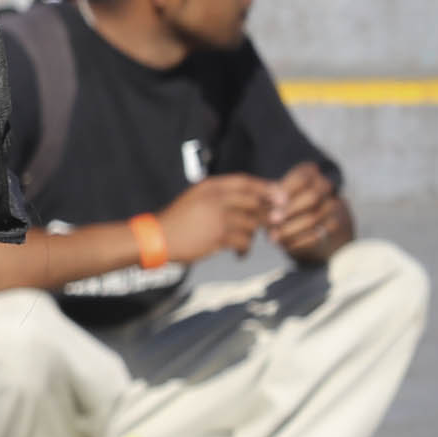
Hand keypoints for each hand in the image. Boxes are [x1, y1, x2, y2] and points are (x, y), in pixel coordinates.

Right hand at [156, 173, 273, 265]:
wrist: (157, 238)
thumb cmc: (178, 221)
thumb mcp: (195, 199)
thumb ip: (219, 197)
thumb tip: (254, 202)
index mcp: (210, 186)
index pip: (246, 182)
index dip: (266, 188)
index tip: (280, 198)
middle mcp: (215, 198)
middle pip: (255, 203)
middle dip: (268, 215)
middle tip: (273, 226)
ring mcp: (217, 217)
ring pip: (251, 224)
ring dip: (253, 236)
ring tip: (246, 243)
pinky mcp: (218, 236)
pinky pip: (244, 241)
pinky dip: (245, 250)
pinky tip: (239, 254)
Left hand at [265, 162, 352, 263]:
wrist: (308, 221)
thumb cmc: (282, 203)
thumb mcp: (274, 195)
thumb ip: (271, 196)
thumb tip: (268, 199)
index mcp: (309, 172)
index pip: (302, 179)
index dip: (287, 190)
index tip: (274, 202)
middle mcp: (325, 186)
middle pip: (313, 197)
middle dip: (291, 210)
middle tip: (272, 220)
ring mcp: (333, 205)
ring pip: (315, 218)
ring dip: (291, 229)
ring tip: (273, 237)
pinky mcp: (335, 225)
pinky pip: (318, 235)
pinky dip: (299, 241)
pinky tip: (285, 245)